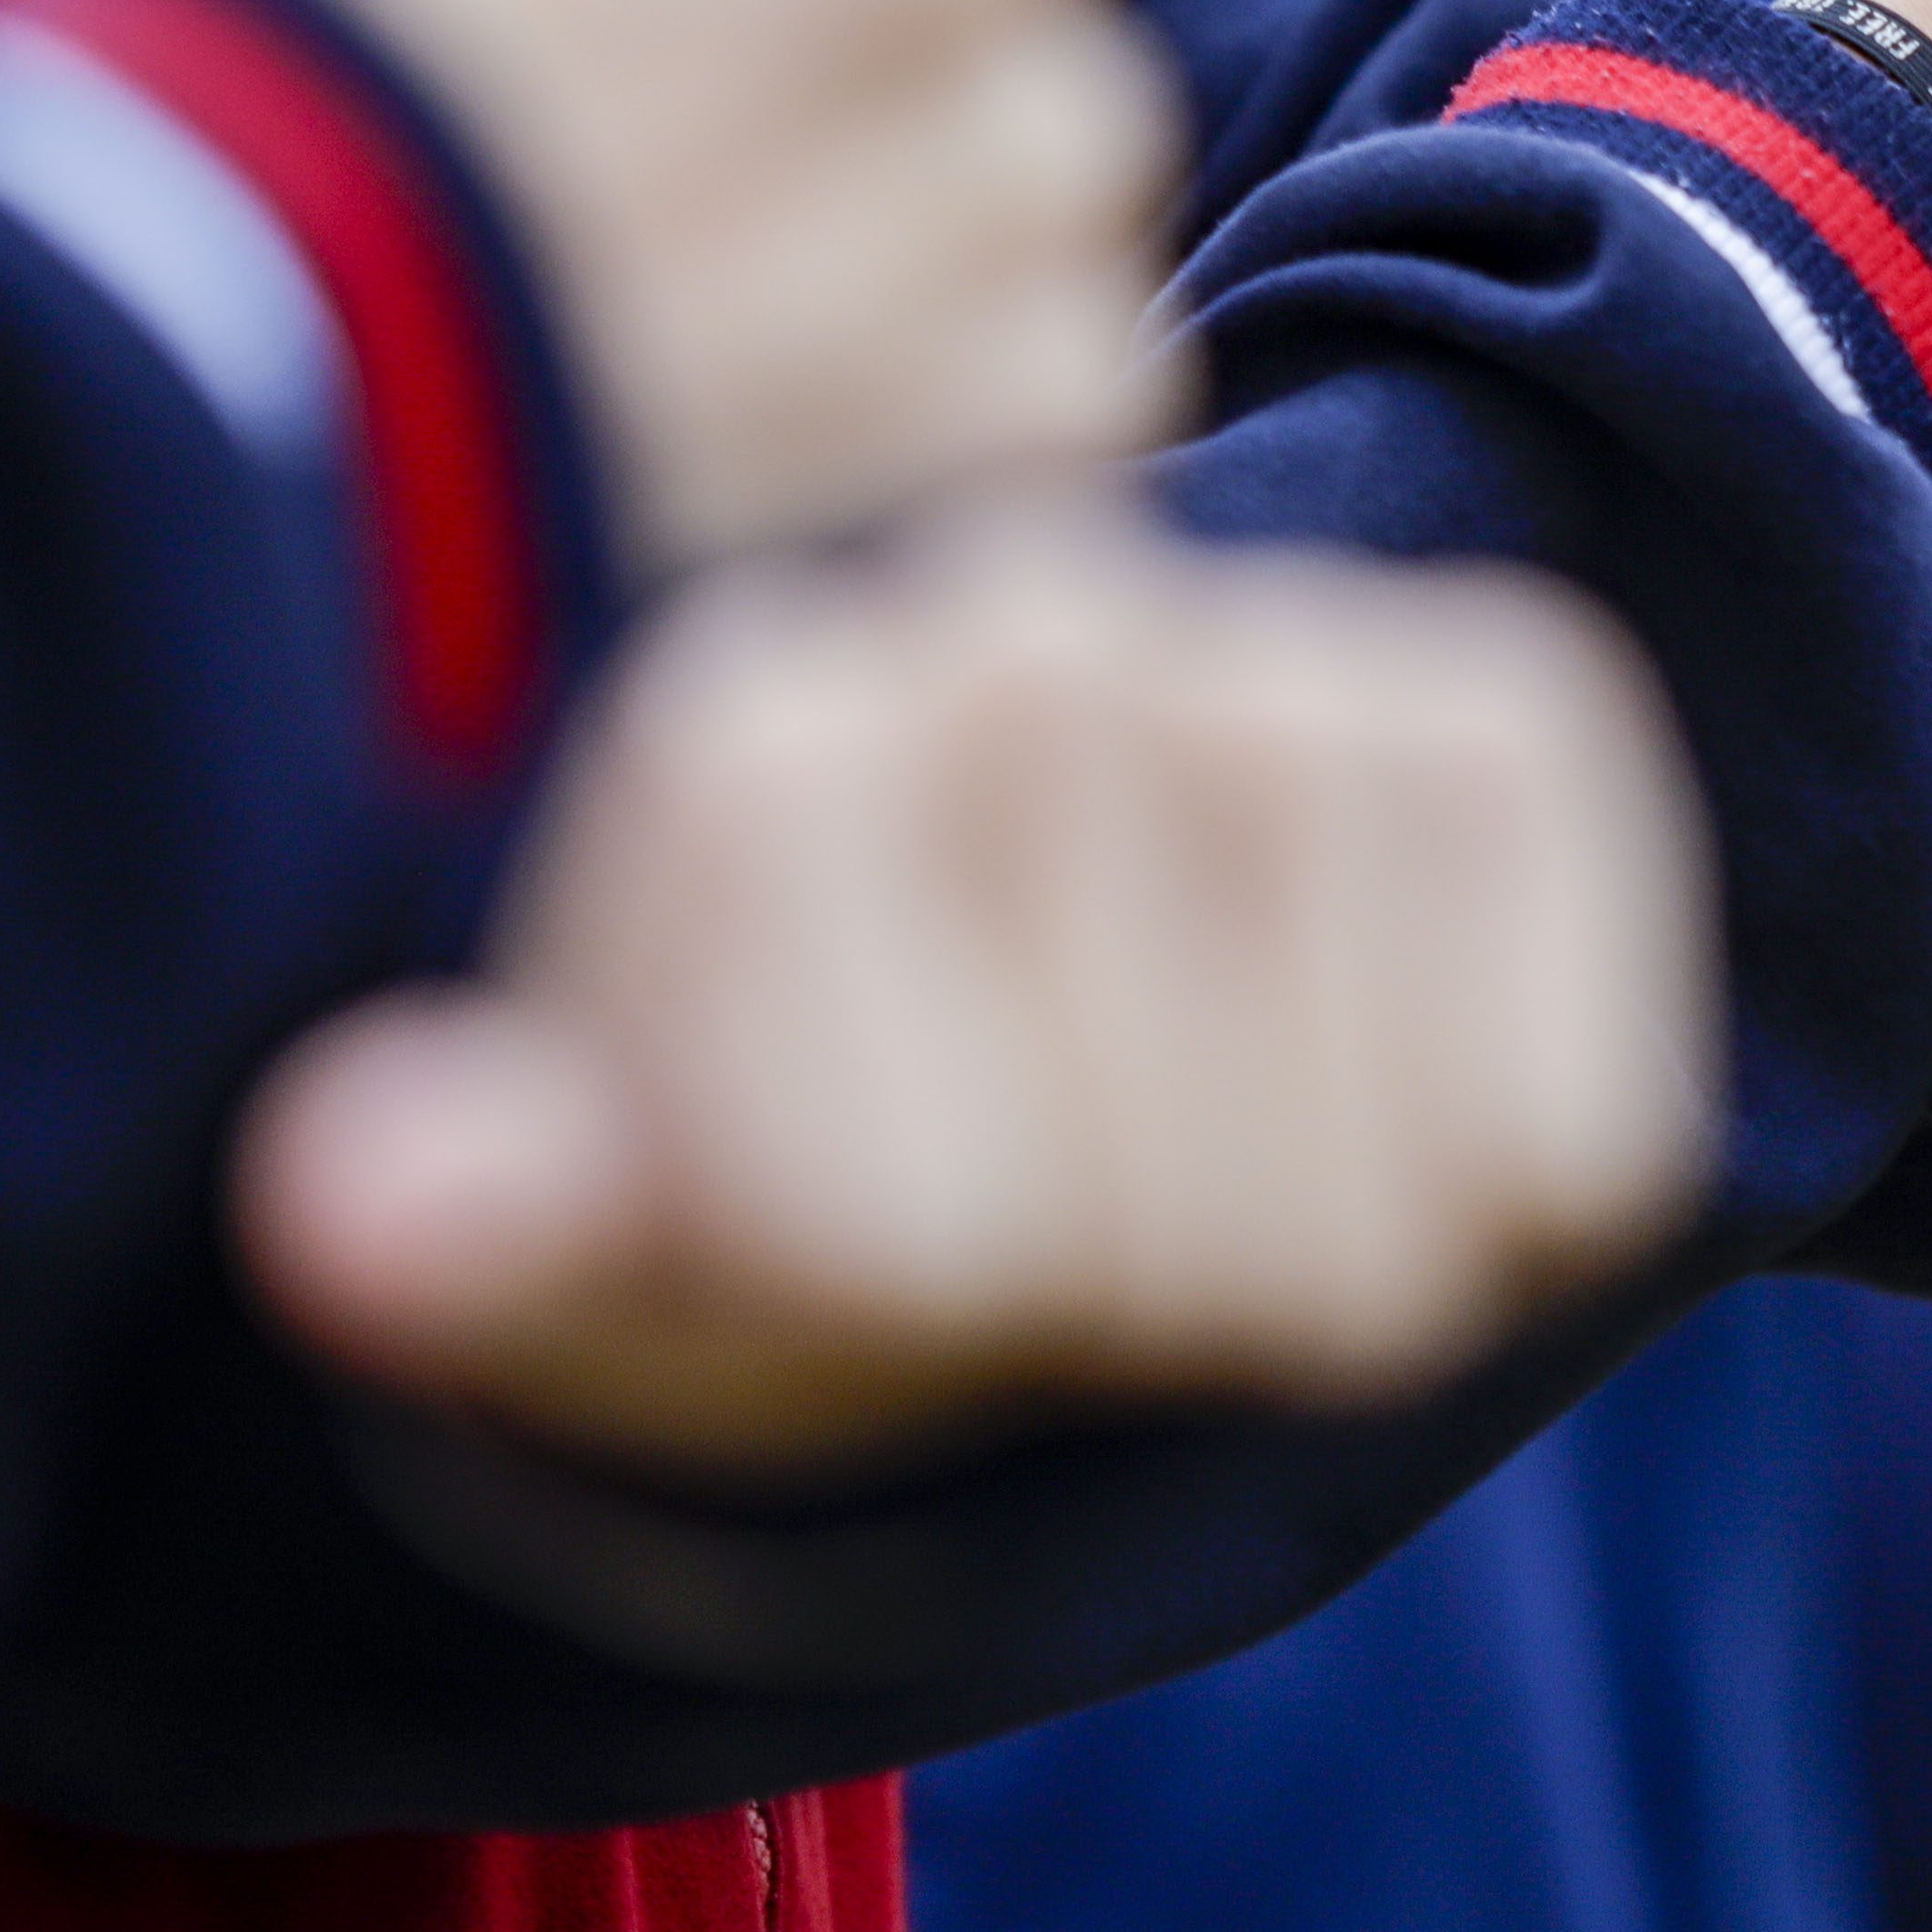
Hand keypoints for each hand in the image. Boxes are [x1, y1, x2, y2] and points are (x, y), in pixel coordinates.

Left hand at [238, 502, 1718, 1468]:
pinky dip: (1506, 1189)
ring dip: (1306, 1256)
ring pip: (1381, 1219)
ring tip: (1197, 1135)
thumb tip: (355, 1217)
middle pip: (1165, 1245)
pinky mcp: (1501, 705)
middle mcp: (1016, 634)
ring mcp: (1271, 658)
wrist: (1017, 977)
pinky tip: (1384, 1092)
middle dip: (1125, 1296)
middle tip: (1054, 1192)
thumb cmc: (775, 1135)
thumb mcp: (589, 1218)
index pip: (924, 1229)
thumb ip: (490, 1220)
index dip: (918, 1297)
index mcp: (755, 753)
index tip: (851, 1210)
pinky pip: (1576, 1121)